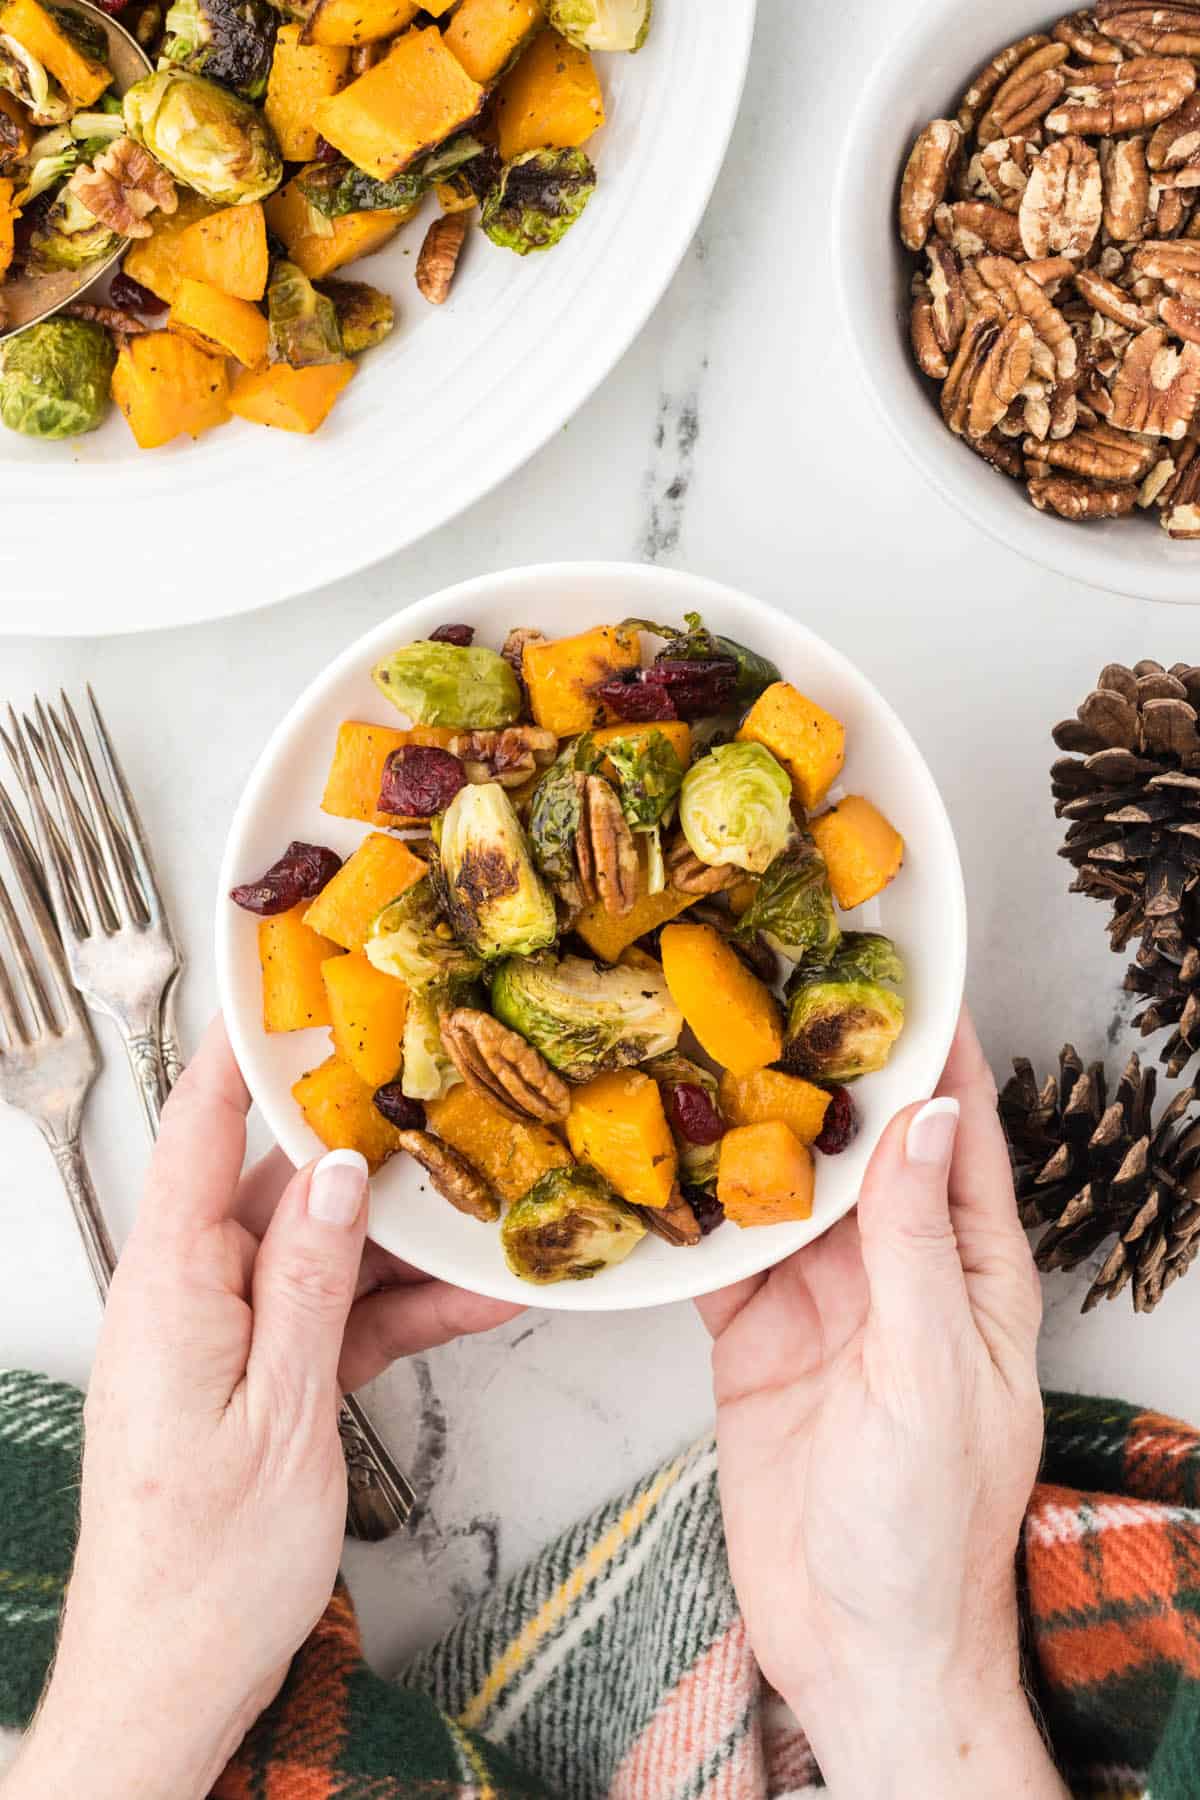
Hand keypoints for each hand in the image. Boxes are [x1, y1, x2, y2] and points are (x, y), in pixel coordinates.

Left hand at [7, 1019, 520, 1799]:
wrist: (172, 1686)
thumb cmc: (205, 1570)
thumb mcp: (283, 1411)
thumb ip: (311, 1281)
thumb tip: (340, 1174)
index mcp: (170, 1287)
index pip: (201, 1134)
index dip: (240, 1052)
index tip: (281, 984)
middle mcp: (188, 1298)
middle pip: (278, 1185)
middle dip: (362, 1142)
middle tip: (438, 1088)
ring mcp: (224, 1340)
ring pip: (319, 1251)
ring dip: (400, 1238)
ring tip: (486, 1198)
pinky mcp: (258, 1381)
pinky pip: (331, 1318)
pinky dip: (394, 1309)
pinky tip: (473, 1299)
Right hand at [698, 1013, 1065, 1798]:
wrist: (857, 1651)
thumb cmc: (928, 1531)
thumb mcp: (931, 1375)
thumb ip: (917, 1246)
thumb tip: (926, 1117)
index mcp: (970, 1269)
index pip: (956, 1130)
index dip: (934, 1046)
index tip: (900, 963)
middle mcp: (896, 1269)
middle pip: (857, 1145)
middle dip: (818, 1067)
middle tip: (767, 979)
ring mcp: (822, 1302)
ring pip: (780, 1188)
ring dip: (742, 1127)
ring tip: (695, 1042)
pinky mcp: (755, 1339)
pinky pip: (718, 1257)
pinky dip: (686, 1212)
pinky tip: (649, 1161)